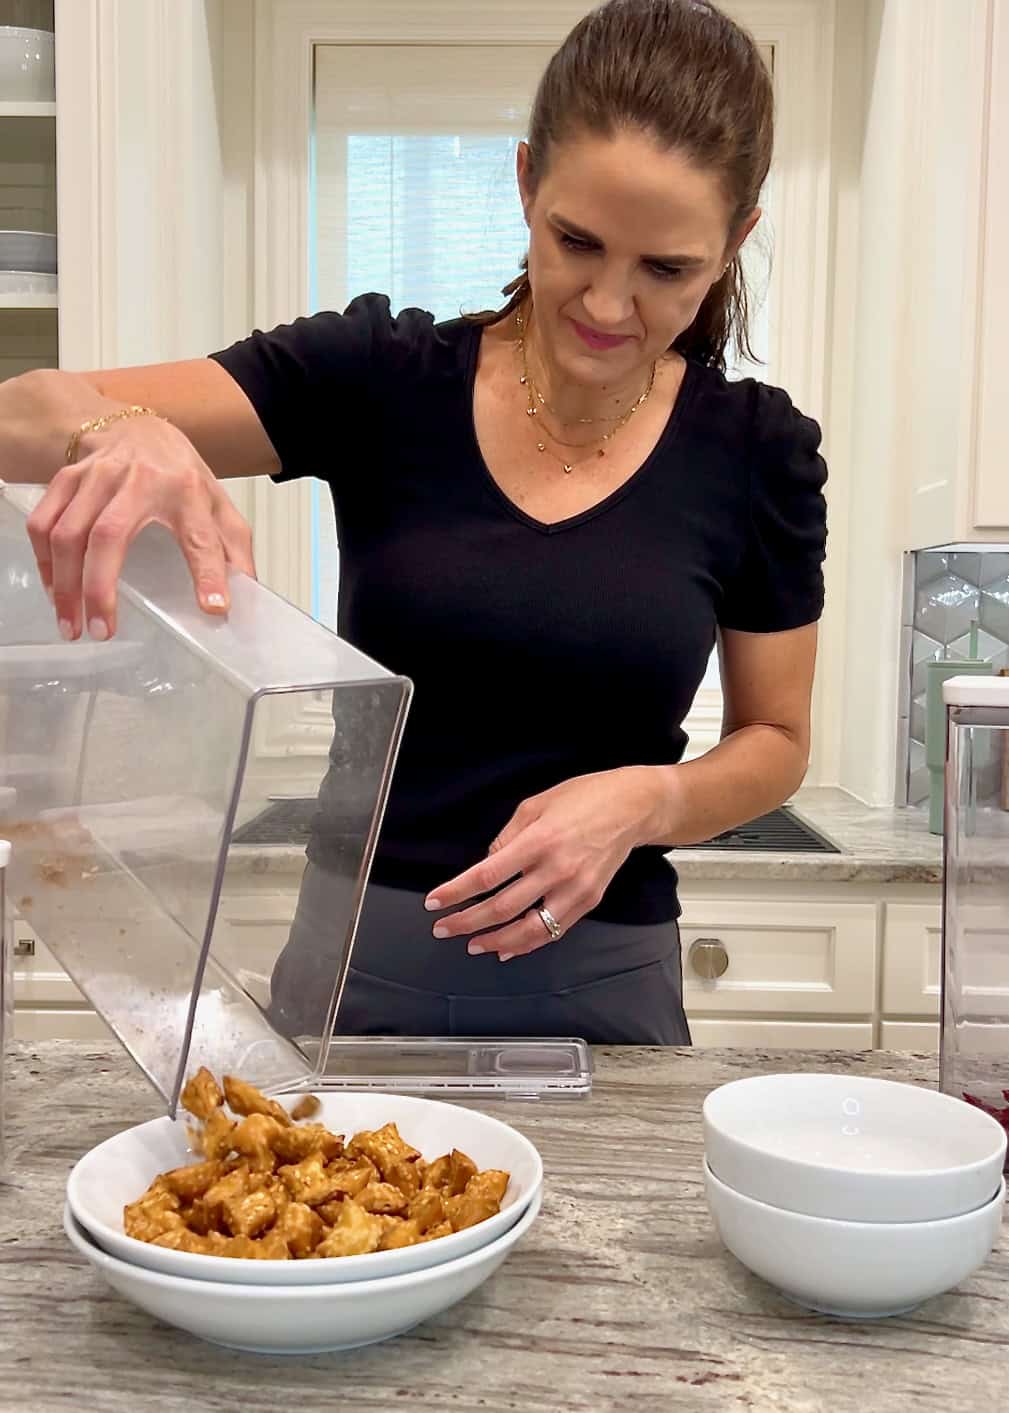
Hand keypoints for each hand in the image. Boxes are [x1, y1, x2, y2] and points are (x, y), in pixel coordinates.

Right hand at [26, 418, 254, 640]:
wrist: (137, 426)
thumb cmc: (178, 472)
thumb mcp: (217, 503)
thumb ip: (233, 548)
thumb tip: (247, 593)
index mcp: (187, 490)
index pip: (201, 536)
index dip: (208, 573)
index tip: (213, 607)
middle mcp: (140, 479)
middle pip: (110, 535)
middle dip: (100, 588)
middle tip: (102, 631)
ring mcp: (98, 476)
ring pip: (69, 532)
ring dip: (65, 584)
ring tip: (72, 623)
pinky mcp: (67, 478)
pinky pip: (44, 523)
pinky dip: (44, 561)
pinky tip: (55, 590)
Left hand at [425, 767, 664, 960]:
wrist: (632, 808)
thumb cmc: (584, 798)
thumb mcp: (535, 804)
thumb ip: (507, 838)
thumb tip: (487, 865)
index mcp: (539, 840)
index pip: (488, 875)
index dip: (457, 892)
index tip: (435, 902)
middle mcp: (557, 869)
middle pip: (503, 907)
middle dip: (467, 922)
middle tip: (443, 928)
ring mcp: (575, 889)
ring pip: (528, 929)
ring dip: (495, 941)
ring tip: (472, 944)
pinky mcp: (589, 901)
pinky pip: (553, 931)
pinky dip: (528, 944)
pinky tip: (507, 947)